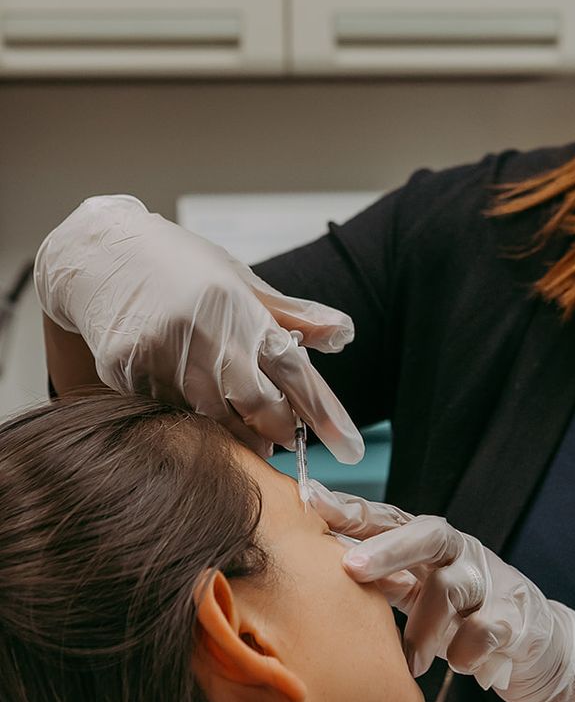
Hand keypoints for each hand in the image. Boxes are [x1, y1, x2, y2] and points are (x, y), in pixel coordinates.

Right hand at [35, 195, 364, 460]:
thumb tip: (343, 332)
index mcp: (237, 306)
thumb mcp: (238, 279)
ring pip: (212, 416)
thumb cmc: (177, 265)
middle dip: (278, 429)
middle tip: (287, 440)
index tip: (349, 446)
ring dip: (236, 432)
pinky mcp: (127, 369)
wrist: (97, 254)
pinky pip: (167, 411)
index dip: (323, 411)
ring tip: (249, 436)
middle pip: (256, 402)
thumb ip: (290, 314)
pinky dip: (187, 417)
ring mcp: (162, 353)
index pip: (293, 368)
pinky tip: (192, 409)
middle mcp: (203, 330)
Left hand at [309, 485, 574, 701]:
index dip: (353, 510)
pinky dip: (464, 652)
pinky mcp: (516, 618)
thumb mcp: (419, 589)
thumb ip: (379, 576)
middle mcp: (462, 553)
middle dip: (388, 548)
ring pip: (451, 588)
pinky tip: (458, 665)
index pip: (391, 518)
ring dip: (422, 627)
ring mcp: (492, 582)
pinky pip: (484, 630)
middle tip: (351, 568)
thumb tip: (312, 567)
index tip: (312, 503)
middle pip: (428, 534)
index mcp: (432, 544)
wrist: (538, 643)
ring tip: (411, 661)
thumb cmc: (464, 614)